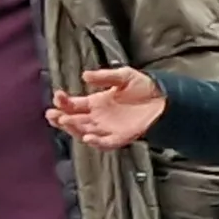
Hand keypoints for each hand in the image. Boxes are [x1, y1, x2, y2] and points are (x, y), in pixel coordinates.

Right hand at [47, 67, 167, 148]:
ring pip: (84, 132)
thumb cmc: (144, 87)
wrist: (165, 99)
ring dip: (73, 129)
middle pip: (74, 121)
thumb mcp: (123, 76)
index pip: (73, 105)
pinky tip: (88, 137)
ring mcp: (108, 129)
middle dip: (61, 118)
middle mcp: (98, 118)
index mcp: (95, 103)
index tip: (58, 95)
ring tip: (65, 121)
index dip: (63, 102)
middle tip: (52, 114)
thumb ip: (105, 76)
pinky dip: (96, 142)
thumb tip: (84, 75)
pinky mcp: (121, 137)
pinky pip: (105, 143)